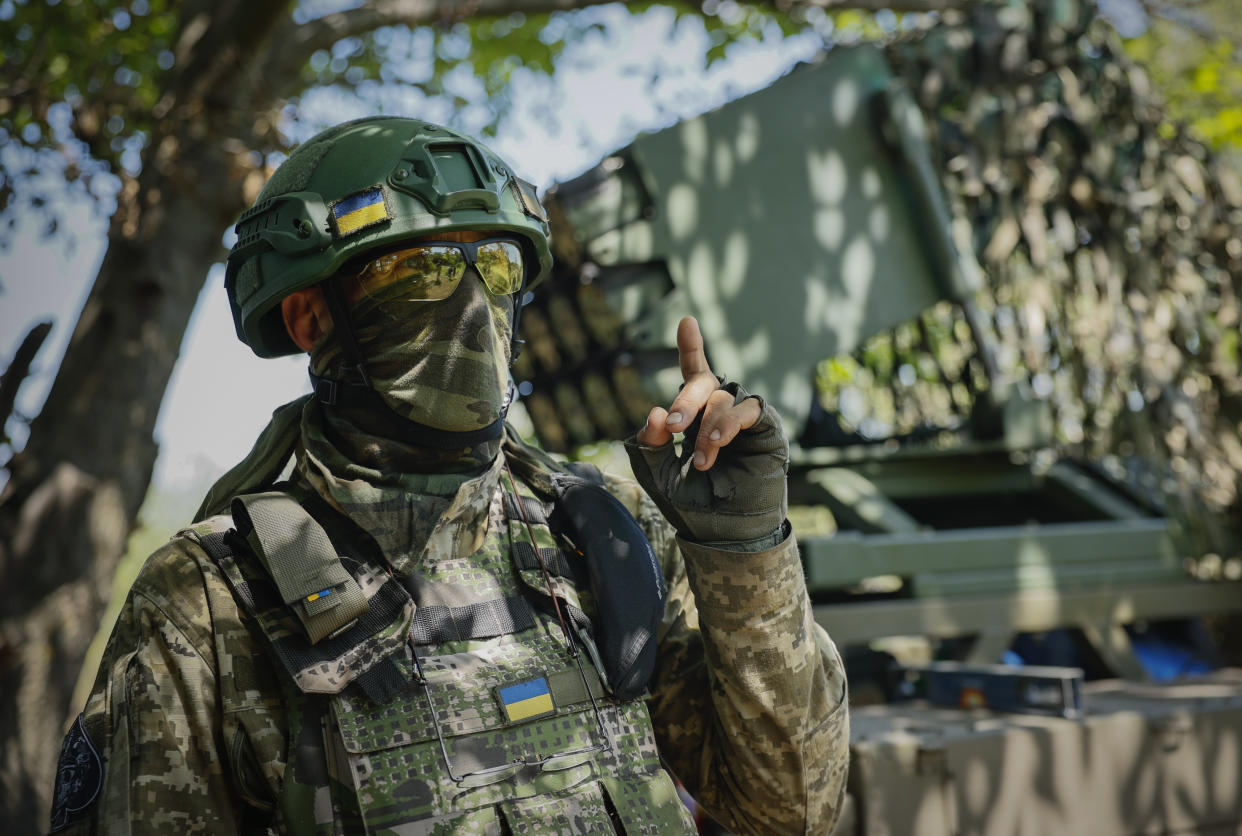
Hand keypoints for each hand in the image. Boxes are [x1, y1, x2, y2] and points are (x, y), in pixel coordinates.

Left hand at [624, 317, 788, 543]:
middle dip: (684, 401)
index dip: (691, 347)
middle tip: (672, 426)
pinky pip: (748, 409)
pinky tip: (717, 443)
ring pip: (722, 398)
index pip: (693, 373)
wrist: (725, 533)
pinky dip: (728, 423)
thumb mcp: (657, 473)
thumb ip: (649, 444)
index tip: (687, 321)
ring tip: (701, 460)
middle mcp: (720, 409)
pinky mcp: (767, 429)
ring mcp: (744, 418)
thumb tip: (653, 411)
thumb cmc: (692, 504)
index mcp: (694, 414)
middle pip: (702, 381)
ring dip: (706, 428)